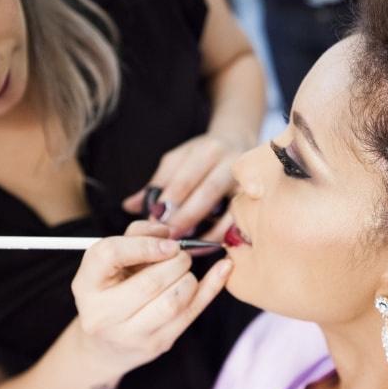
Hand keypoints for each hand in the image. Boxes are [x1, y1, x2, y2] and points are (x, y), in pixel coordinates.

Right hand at [70, 221, 232, 374]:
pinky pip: (192, 313)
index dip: (144, 243)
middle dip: (176, 261)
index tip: (167, 242)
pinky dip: (212, 287)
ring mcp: (130, 334)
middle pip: (150, 282)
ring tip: (184, 272)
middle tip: (181, 255)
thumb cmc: (113, 290)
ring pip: (173, 301)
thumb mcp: (114, 261)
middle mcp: (102, 313)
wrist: (105, 346)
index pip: (110, 255)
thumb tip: (170, 231)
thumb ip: (138, 236)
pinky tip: (223, 269)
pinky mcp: (158, 344)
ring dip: (189, 278)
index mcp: (86, 285)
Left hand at [122, 135, 240, 242]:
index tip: (153, 222)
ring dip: (208, 232)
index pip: (185, 178)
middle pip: (207, 193)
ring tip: (189, 246)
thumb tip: (129, 206)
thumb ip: (157, 183)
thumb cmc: (204, 155)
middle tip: (169, 238)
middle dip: (186, 217)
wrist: (240, 142)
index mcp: (207, 151)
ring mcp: (248, 181)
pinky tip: (209, 246)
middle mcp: (231, 163)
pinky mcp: (258, 199)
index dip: (169, 201)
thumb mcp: (179, 160)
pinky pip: (241, 222)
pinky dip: (225, 236)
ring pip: (229, 209)